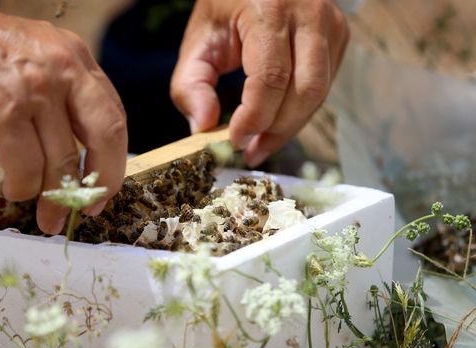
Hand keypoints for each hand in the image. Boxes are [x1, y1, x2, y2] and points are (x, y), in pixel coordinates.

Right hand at [0, 6, 126, 233]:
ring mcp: (32, 92)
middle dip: (99, 181)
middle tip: (87, 209)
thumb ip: (67, 94)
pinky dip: (22, 188)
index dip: (114, 161)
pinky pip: (24, 168)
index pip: (113, 117)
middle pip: (104, 137)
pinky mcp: (0, 113)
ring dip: (54, 198)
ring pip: (60, 161)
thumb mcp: (41, 57)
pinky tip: (14, 190)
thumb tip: (84, 155)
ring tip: (47, 217)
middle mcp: (62, 70)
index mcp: (76, 58)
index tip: (103, 188)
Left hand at [171, 0, 348, 166]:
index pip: (271, 78)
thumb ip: (190, 84)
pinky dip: (299, 110)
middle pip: (306, 91)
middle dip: (277, 130)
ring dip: (290, 126)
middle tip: (251, 150)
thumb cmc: (225, 6)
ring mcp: (330, 25)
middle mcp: (309, 14)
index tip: (235, 140)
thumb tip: (203, 127)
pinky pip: (324, 86)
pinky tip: (276, 121)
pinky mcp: (338, 36)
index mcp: (270, 10)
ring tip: (261, 143)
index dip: (254, 118)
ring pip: (319, 93)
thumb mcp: (198, 39)